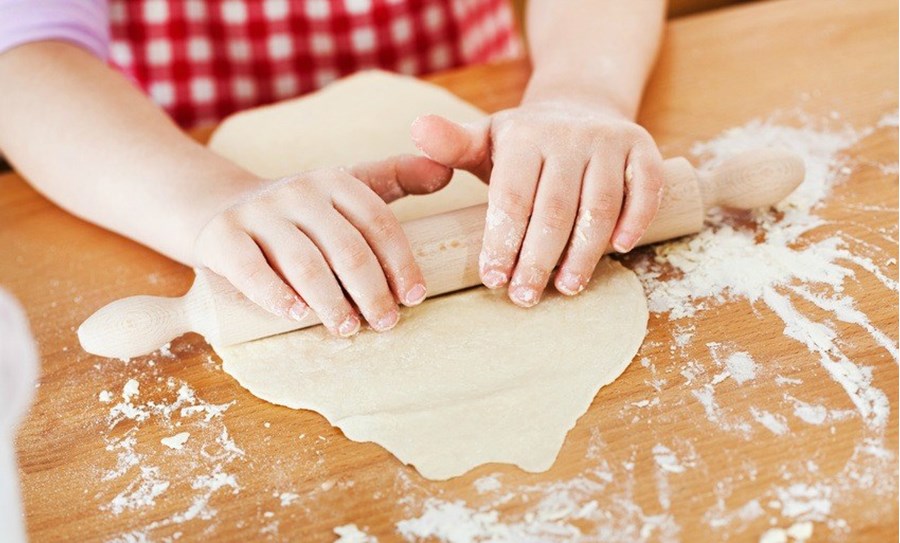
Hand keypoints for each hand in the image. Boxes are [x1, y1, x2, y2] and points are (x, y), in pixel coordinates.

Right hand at [193, 156, 451, 335]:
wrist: (219, 208)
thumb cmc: (301, 213)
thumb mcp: (347, 189)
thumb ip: (397, 178)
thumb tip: (447, 172)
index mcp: (334, 181)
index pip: (378, 222)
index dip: (400, 263)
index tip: (415, 297)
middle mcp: (298, 191)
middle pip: (347, 247)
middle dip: (372, 290)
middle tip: (386, 323)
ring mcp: (258, 212)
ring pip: (304, 263)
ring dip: (331, 301)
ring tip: (349, 328)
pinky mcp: (221, 236)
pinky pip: (251, 270)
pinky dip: (275, 295)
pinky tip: (296, 315)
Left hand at [411, 100, 662, 306]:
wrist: (581, 107)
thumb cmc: (526, 142)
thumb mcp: (486, 141)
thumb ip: (452, 145)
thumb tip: (417, 128)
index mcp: (525, 136)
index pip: (512, 197)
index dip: (503, 243)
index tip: (494, 279)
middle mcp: (569, 136)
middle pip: (555, 210)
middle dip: (538, 259)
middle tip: (524, 296)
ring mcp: (609, 142)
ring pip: (600, 206)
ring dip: (584, 252)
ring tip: (566, 288)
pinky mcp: (644, 150)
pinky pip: (646, 189)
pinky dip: (636, 220)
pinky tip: (618, 251)